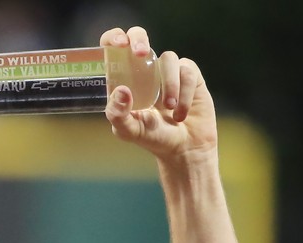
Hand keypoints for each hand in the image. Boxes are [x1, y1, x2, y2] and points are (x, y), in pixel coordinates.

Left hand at [101, 27, 216, 165]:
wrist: (184, 147)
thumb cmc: (152, 138)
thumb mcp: (129, 131)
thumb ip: (118, 114)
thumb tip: (121, 90)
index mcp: (124, 78)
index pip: (113, 48)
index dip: (113, 38)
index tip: (118, 44)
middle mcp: (144, 69)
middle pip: (138, 35)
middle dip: (139, 39)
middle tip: (141, 53)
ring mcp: (166, 70)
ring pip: (168, 59)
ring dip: (169, 85)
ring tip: (170, 110)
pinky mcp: (189, 74)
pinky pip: (187, 71)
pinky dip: (184, 93)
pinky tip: (181, 114)